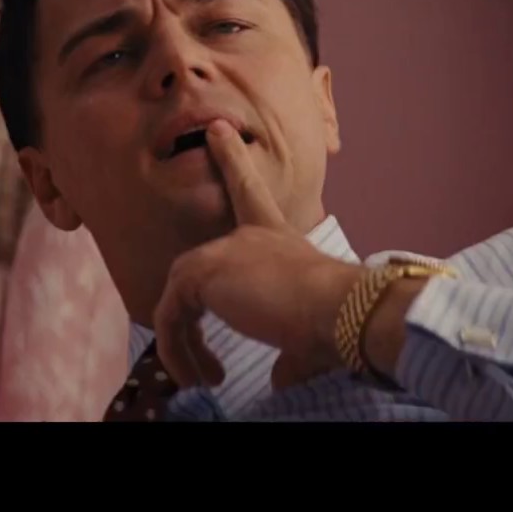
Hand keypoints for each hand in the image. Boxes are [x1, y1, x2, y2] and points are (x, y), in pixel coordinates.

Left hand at [152, 120, 362, 390]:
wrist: (342, 309)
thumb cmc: (338, 318)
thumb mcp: (310, 334)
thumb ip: (291, 352)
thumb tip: (283, 375)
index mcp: (276, 238)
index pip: (249, 192)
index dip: (233, 160)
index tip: (216, 130)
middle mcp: (247, 237)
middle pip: (193, 265)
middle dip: (181, 308)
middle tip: (194, 365)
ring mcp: (221, 251)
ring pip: (180, 303)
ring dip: (185, 348)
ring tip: (204, 381)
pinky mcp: (200, 273)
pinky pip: (170, 317)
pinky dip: (177, 352)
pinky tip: (199, 376)